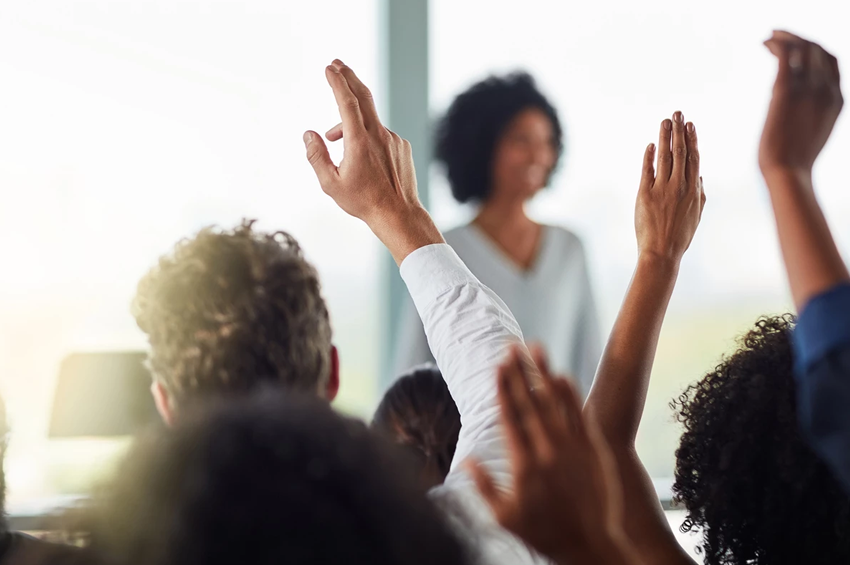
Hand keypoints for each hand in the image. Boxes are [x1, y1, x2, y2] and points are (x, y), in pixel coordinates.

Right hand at [304, 60, 442, 262]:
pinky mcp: (401, 146)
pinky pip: (380, 134)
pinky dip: (366, 137)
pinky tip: (363, 158)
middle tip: (336, 64)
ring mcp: (393, 139)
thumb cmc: (362, 201)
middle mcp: (378, 135)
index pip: (347, 102)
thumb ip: (316, 156)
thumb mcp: (330, 183)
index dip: (337, 82)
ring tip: (334, 137)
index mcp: (359, 142)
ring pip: (368, 122)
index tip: (329, 68)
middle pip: (363, 96)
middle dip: (348, 77)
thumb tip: (309, 134)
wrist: (398, 214)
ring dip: (350, 123)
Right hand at [466, 347, 637, 564]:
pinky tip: (561, 375)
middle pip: (530, 402)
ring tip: (535, 348)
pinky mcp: (593, 450)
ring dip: (543, 372)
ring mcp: (572, 448)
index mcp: (523, 464)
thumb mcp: (504, 517)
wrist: (590, 546)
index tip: (496, 366)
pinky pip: (579, 415)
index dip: (502, 388)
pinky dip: (569, 394)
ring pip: (555, 402)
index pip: (510, 416)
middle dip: (519, 372)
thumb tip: (465, 460)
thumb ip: (483, 487)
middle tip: (510, 346)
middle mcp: (548, 451)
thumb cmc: (544, 534)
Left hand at [634, 113, 704, 261]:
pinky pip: (647, 171)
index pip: (694, 159)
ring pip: (665, 157)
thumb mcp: (696, 215)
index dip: (692, 140)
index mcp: (694, 190)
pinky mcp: (645, 195)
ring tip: (665, 122)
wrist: (661, 253)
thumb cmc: (679, 236)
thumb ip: (700, 193)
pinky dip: (649, 156)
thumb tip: (700, 176)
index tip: (690, 125)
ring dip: (665, 137)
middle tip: (677, 113)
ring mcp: (662, 190)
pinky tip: (651, 145)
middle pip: (680, 153)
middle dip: (679, 131)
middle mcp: (679, 187)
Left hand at [759, 31, 842, 180]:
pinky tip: (765, 43)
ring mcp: (807, 89)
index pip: (832, 61)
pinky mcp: (785, 91)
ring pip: (802, 47)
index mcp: (837, 99)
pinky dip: (776, 44)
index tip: (798, 45)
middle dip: (799, 38)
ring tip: (769, 37)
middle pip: (817, 49)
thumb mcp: (813, 131)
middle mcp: (826, 89)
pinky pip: (785, 55)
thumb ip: (812, 113)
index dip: (815, 48)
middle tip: (778, 35)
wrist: (788, 173)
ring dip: (785, 37)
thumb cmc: (794, 161)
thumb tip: (797, 109)